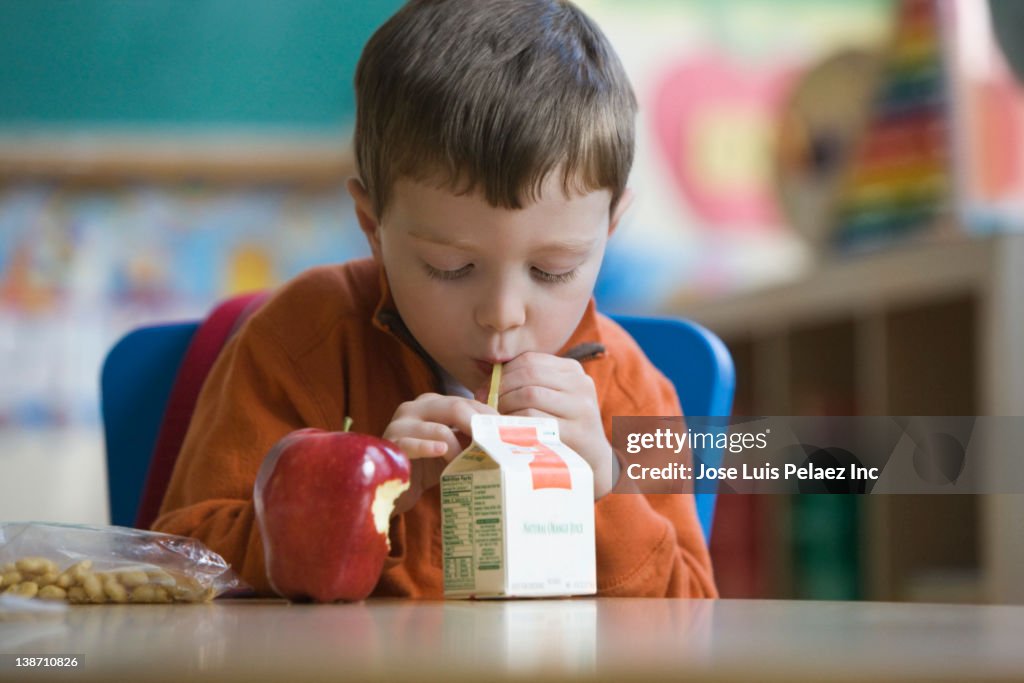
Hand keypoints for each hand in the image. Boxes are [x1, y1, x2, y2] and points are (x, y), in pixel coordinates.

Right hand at [383, 393, 497, 515]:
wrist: (395, 489)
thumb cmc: (427, 467)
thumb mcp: (453, 448)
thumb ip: (470, 437)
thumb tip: (504, 436)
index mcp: (432, 403)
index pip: (466, 402)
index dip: (488, 416)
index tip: (506, 432)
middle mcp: (415, 408)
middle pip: (454, 407)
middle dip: (478, 426)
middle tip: (496, 444)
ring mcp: (400, 424)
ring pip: (438, 428)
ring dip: (459, 447)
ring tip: (471, 462)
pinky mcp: (391, 444)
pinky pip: (412, 443)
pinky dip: (429, 448)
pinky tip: (441, 452)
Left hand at [479, 352, 613, 498]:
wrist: (592, 459)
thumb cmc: (562, 426)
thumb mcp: (553, 398)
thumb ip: (528, 384)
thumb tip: (488, 382)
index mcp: (572, 370)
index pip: (530, 360)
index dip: (502, 373)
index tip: (484, 390)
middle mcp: (580, 384)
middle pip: (529, 374)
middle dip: (501, 388)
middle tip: (484, 403)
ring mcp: (581, 408)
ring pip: (530, 394)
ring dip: (505, 405)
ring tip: (496, 417)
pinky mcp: (576, 431)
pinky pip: (534, 420)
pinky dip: (514, 422)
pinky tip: (506, 429)